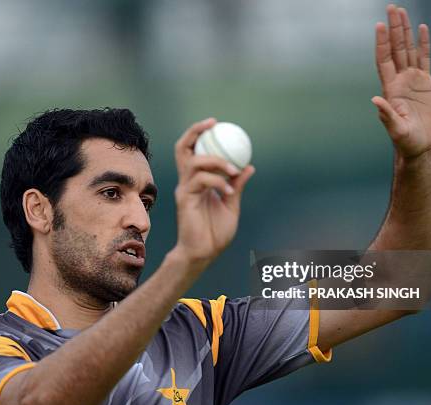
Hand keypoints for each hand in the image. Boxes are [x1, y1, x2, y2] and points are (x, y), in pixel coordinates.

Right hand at [172, 118, 254, 263]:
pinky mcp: (185, 199)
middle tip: (213, 124)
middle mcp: (187, 182)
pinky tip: (230, 192)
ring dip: (217, 162)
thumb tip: (249, 166)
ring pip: (195, 162)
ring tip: (233, 170)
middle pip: (182, 149)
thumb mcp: (232, 205)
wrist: (203, 253)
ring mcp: (184, 190)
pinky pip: (201, 181)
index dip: (200, 134)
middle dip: (195, 132)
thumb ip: (237, 186)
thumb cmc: (215, 233)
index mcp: (197, 181)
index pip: (193, 152)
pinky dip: (219, 182)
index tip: (216, 124)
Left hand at [372, 4, 430, 158]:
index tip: (379, 26)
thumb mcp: (396, 129)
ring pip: (408, 50)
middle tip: (391, 8)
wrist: (418, 145)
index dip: (381, 43)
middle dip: (393, 29)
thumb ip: (386, 115)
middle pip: (395, 49)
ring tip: (402, 12)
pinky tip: (422, 29)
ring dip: (405, 31)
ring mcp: (412, 80)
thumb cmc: (405, 141)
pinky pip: (424, 58)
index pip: (384, 60)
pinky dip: (423, 44)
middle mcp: (399, 80)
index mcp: (390, 89)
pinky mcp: (425, 83)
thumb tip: (375, 100)